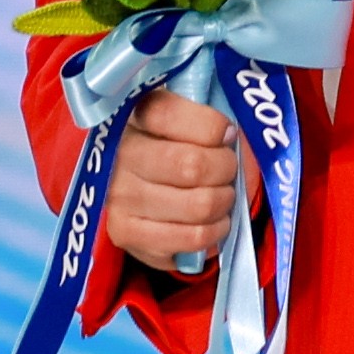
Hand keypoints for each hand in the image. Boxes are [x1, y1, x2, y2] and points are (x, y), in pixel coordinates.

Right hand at [102, 90, 241, 275]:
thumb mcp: (185, 121)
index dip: (211, 127)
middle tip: (227, 170)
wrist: (134, 185)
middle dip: (225, 168)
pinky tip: (213, 222)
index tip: (226, 134)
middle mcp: (119, 156)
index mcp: (132, 116)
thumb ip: (207, 121)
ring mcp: (119, 197)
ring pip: (199, 205)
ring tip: (221, 196)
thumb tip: (235, 138)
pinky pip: (191, 238)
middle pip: (193, 165)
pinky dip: (214, 232)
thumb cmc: (172, 146)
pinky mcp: (125, 234)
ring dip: (223, 202)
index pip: (170, 115)